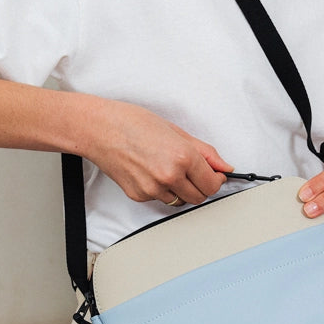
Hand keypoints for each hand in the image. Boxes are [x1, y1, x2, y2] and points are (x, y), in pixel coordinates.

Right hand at [81, 99, 232, 205]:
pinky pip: (160, 199)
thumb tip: (223, 166)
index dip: (216, 180)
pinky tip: (151, 171)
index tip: (215, 175)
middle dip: (201, 186)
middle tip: (195, 172)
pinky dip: (161, 190)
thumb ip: (204, 152)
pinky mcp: (139, 195)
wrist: (99, 129)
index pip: (212, 184)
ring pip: (180, 201)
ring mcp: (153, 189)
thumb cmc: (132, 123)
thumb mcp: (175, 131)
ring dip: (181, 189)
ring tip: (168, 168)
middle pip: (199, 197)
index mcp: (182, 157)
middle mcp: (169, 176)